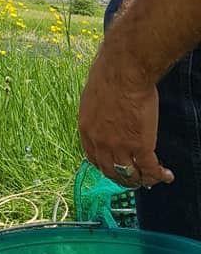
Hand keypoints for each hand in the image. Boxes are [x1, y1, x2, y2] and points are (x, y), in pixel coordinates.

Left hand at [78, 52, 174, 188]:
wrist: (123, 73)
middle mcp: (100, 143)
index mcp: (87, 130)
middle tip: (133, 179)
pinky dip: (159, 175)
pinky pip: (150, 169)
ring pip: (130, 175)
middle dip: (123, 179)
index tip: (114, 169)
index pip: (93, 159)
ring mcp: (120, 147)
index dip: (105, 167)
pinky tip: (166, 175)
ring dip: (141, 180)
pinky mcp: (140, 146)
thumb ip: (97, 114)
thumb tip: (104, 117)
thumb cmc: (109, 77)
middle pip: (111, 172)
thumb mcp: (92, 99)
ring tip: (150, 179)